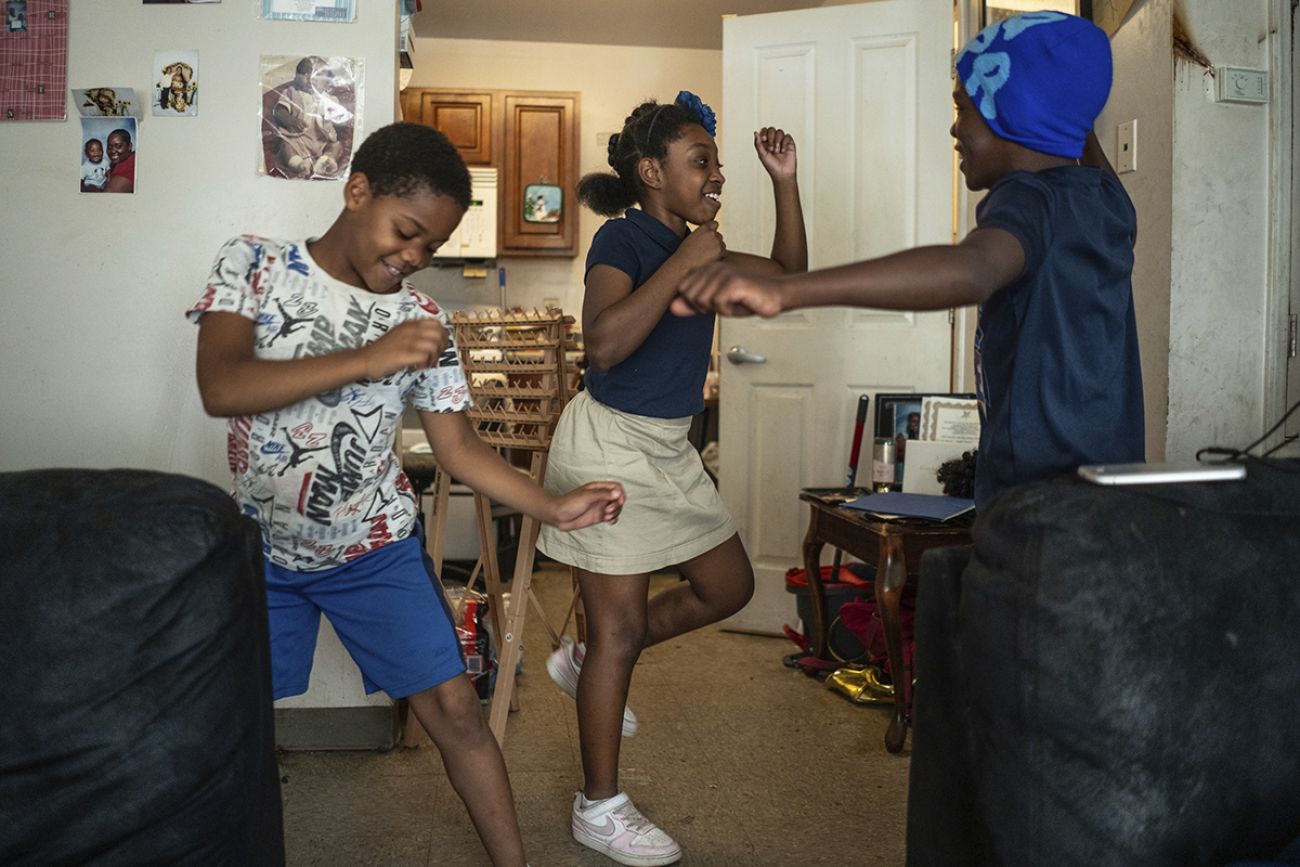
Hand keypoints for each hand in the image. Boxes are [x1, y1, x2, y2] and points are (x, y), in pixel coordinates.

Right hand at [362, 318, 449, 378]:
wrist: (366, 359)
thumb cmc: (383, 349)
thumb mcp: (400, 334)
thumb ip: (416, 333)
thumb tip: (435, 339)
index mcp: (410, 324)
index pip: (436, 323)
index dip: (442, 335)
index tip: (440, 345)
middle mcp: (410, 330)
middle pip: (439, 334)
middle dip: (442, 347)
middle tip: (435, 356)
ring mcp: (407, 342)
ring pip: (434, 346)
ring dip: (434, 357)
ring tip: (427, 363)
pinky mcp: (404, 355)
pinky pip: (425, 357)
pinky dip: (426, 364)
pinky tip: (420, 367)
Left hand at [548, 481, 625, 529]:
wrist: (558, 516)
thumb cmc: (568, 503)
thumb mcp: (587, 497)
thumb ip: (602, 494)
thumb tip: (617, 493)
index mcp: (598, 488)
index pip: (616, 487)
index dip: (620, 493)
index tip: (619, 501)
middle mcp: (600, 496)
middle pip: (618, 498)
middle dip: (617, 505)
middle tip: (608, 510)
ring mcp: (599, 506)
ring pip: (616, 509)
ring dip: (615, 513)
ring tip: (606, 517)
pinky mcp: (598, 516)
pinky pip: (611, 517)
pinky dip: (613, 519)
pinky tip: (609, 521)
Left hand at [671, 263, 785, 317]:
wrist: (775, 296)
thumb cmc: (748, 299)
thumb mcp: (716, 305)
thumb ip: (693, 305)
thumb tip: (671, 308)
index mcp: (708, 269)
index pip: (683, 289)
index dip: (695, 303)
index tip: (714, 303)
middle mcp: (714, 268)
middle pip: (690, 295)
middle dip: (705, 307)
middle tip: (725, 304)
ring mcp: (724, 273)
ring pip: (702, 300)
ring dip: (719, 309)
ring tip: (734, 303)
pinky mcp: (734, 281)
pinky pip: (718, 303)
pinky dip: (729, 310)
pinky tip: (740, 303)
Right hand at [674, 220, 725, 270]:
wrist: (684, 264)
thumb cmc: (685, 253)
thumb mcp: (692, 237)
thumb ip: (703, 233)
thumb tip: (713, 233)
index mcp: (704, 228)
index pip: (715, 224)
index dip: (712, 231)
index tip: (708, 238)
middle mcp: (712, 233)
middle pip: (719, 236)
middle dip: (715, 242)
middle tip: (705, 251)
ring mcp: (717, 241)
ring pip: (722, 245)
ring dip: (717, 250)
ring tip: (705, 256)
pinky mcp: (721, 251)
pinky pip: (724, 253)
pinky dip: (719, 257)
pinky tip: (709, 260)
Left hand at [753, 127, 796, 180]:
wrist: (782, 173)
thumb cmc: (772, 167)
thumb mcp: (762, 155)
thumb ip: (758, 144)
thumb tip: (755, 133)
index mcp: (765, 143)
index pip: (764, 130)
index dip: (764, 132)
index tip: (763, 139)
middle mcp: (773, 141)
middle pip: (772, 129)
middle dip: (771, 138)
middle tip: (771, 149)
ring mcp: (782, 142)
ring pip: (779, 132)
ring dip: (777, 141)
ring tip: (777, 151)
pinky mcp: (789, 143)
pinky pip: (787, 136)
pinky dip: (784, 143)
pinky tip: (783, 151)